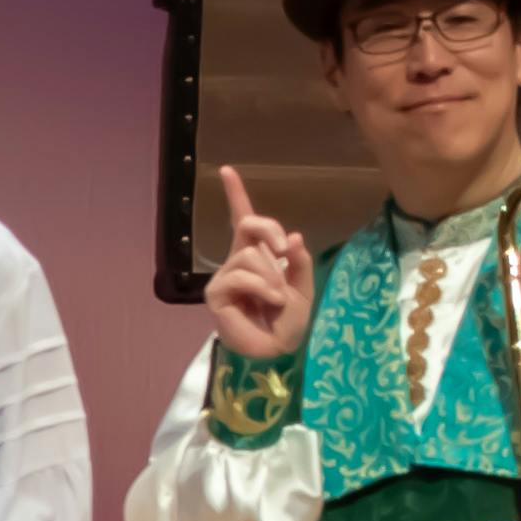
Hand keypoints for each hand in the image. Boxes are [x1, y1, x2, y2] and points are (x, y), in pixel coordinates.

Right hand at [204, 165, 315, 359]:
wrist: (279, 351)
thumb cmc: (289, 322)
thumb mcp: (303, 286)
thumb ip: (298, 261)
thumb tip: (292, 236)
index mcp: (257, 255)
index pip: (244, 220)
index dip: (235, 194)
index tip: (226, 170)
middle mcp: (237, 261)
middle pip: (250, 224)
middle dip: (270, 231)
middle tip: (285, 251)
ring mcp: (225, 276)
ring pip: (249, 255)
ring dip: (272, 275)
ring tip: (278, 298)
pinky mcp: (217, 293)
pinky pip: (242, 275)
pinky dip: (262, 286)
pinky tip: (270, 301)